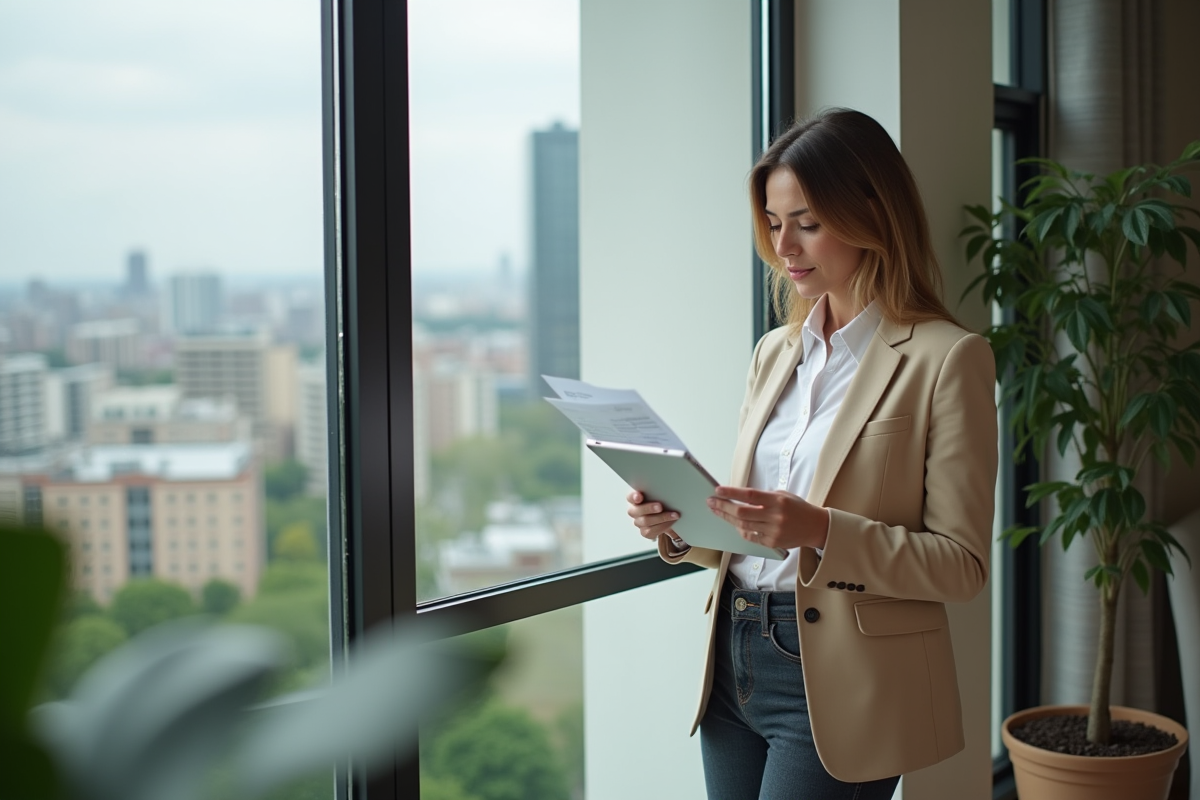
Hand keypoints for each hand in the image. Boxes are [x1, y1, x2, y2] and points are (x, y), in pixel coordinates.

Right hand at [626, 490, 680, 541]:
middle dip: (649, 508)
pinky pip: (651, 531)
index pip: (630, 497)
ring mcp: (638, 522)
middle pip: (637, 510)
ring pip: (646, 522)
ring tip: (673, 515)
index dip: (634, 497)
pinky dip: (663, 526)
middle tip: (660, 506)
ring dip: (661, 518)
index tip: (639, 496)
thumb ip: (656, 491)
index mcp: (634, 499)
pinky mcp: (645, 532)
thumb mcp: (657, 494)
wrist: (664, 514)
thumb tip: (666, 489)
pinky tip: (671, 522)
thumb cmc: (659, 500)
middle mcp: (634, 511)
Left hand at [706, 485, 829, 549]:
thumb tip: (738, 496)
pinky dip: (740, 529)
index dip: (731, 492)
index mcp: (777, 500)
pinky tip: (733, 523)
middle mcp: (775, 516)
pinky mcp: (772, 543)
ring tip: (717, 511)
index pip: (749, 495)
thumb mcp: (783, 495)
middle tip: (711, 502)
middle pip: (742, 512)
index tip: (718, 490)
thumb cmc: (797, 508)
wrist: (816, 527)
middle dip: (723, 507)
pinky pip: (750, 536)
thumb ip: (763, 497)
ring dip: (727, 518)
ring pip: (743, 525)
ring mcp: (773, 531)